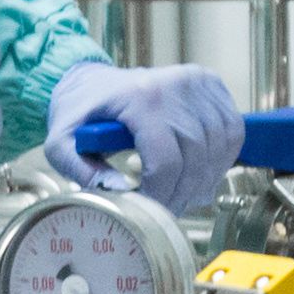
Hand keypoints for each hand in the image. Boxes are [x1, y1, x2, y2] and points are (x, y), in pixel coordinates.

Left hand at [38, 62, 240, 211]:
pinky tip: (199, 170)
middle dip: (182, 194)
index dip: (161, 196)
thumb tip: (119, 192)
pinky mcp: (210, 84)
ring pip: (218, 149)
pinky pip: (232, 132)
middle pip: (195, 159)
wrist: (94, 81)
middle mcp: (175, 85)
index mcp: (140, 98)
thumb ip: (81, 171)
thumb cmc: (80, 113)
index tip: (150, 211)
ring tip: (182, 192)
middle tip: (166, 209)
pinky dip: (221, 158)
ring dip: (204, 180)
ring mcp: (197, 82)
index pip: (166, 162)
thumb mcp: (61, 143)